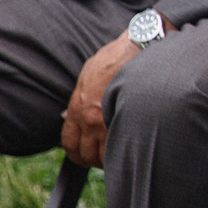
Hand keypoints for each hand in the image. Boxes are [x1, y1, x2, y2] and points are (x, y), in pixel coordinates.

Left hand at [62, 30, 146, 167]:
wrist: (139, 47)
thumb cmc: (115, 58)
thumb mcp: (87, 75)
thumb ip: (79, 99)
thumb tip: (69, 115)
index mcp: (78, 109)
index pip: (69, 144)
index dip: (77, 154)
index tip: (85, 154)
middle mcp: (91, 120)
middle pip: (86, 155)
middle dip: (94, 160)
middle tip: (104, 157)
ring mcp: (111, 122)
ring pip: (106, 156)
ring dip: (111, 158)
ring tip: (120, 152)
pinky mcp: (131, 119)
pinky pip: (124, 145)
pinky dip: (127, 149)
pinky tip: (132, 145)